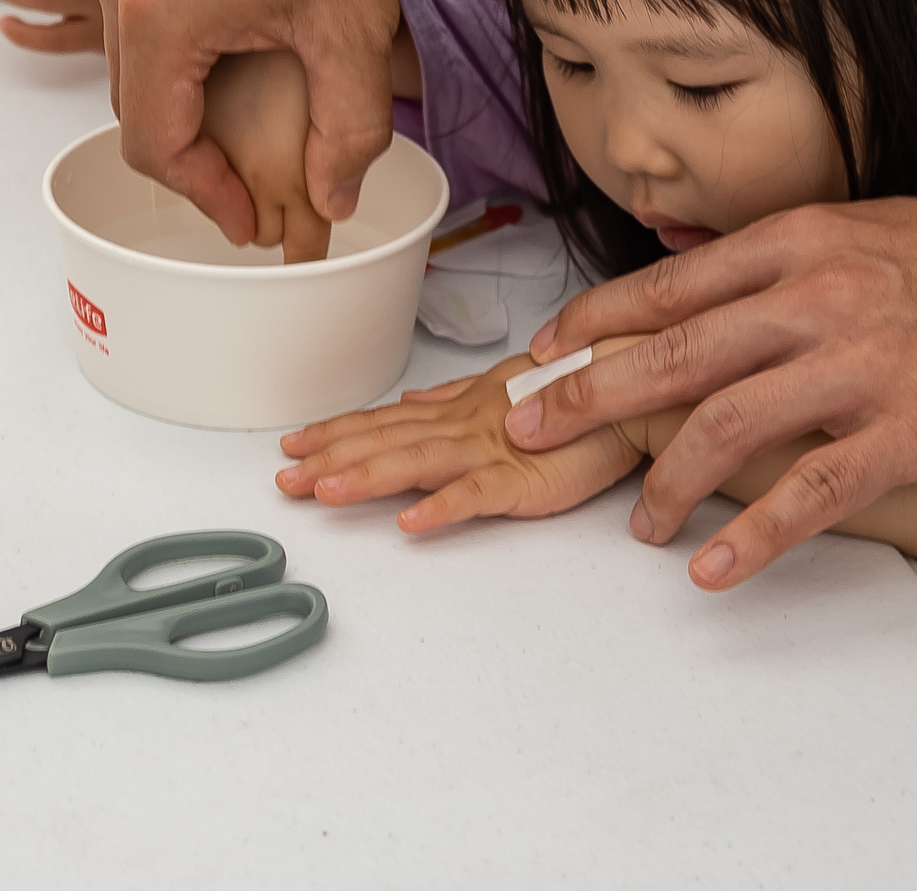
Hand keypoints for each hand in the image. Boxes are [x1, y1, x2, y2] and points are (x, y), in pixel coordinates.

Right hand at [88, 0, 420, 246]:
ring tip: (249, 127)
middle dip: (194, 158)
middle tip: (255, 186)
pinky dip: (177, 51)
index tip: (256, 217)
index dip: (207, 195)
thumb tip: (331, 199)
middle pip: (134, 108)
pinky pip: (138, 11)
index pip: (156, 145)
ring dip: (184, 103)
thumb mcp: (355, 28)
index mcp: (157, 14)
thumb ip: (345, 129)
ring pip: (133, 61)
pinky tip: (238, 56)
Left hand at [277, 352, 644, 532]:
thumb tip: (409, 404)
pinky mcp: (525, 479)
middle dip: (330, 459)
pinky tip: (410, 523)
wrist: (634, 392)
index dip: (336, 432)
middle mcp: (465, 427)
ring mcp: (492, 451)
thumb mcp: (504, 393)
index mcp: (459, 411)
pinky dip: (443, 507)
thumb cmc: (577, 394)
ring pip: (418, 463)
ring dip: (368, 477)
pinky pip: (478, 496)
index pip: (385, 422)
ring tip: (323, 492)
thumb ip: (454, 401)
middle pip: (386, 443)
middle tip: (282, 478)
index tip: (292, 442)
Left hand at [506, 188, 916, 590]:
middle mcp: (819, 295)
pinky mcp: (913, 433)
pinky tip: (716, 570)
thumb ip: (803, 259)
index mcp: (805, 239)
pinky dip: (752, 537)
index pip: (666, 286)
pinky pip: (810, 494)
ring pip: (722, 429)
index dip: (591, 325)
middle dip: (580, 397)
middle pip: (667, 354)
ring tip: (642, 525)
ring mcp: (863, 365)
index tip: (544, 353)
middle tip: (521, 429)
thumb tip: (731, 288)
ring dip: (665, 484)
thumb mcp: (882, 224)